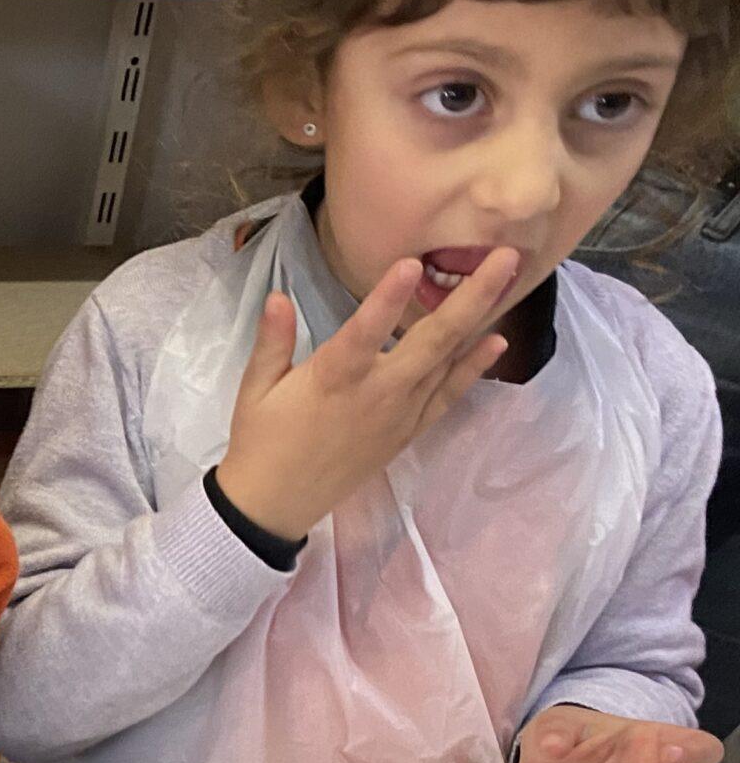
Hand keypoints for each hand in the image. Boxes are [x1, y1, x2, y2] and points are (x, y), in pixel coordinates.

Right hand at [214, 250, 517, 543]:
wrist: (276, 505)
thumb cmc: (260, 442)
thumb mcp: (255, 389)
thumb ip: (273, 341)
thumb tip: (278, 297)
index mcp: (333, 378)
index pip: (365, 331)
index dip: (388, 298)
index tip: (414, 263)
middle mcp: (378, 392)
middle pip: (434, 338)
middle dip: (472, 296)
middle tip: (505, 257)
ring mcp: (400, 413)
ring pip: (448, 359)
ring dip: (480, 318)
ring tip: (507, 279)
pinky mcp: (409, 431)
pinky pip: (448, 394)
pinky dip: (473, 367)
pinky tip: (496, 341)